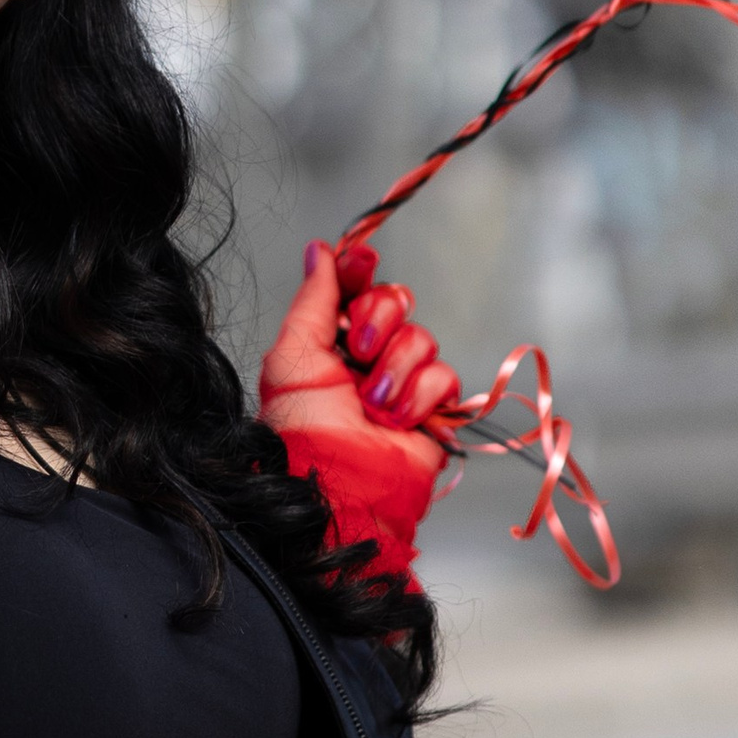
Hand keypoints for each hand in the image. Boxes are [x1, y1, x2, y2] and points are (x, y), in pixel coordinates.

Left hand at [258, 238, 461, 577]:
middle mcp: (367, 359)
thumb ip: (314, 299)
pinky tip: (399, 420)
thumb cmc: (304, 429)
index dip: (360, 270)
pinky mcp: (431, 409)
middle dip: (379, 322)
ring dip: (396, 370)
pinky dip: (420, 396)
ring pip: (422, 338)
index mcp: (329, 342)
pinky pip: (443, 376)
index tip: (361, 258)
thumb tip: (320, 251)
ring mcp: (401, 383)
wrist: (341, 486)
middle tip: (359, 351)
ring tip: (373, 405)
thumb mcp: (293, 355)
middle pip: (396, 302)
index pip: (355, 288)